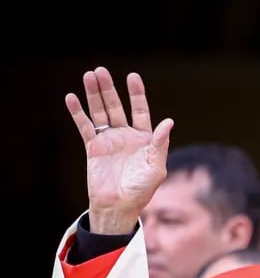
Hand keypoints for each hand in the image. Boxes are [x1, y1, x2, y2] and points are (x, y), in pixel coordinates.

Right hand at [66, 67, 173, 233]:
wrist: (119, 207)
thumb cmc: (142, 190)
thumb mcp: (156, 167)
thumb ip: (160, 144)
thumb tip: (168, 122)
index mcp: (144, 138)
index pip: (140, 110)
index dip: (136, 94)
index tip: (132, 76)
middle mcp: (126, 135)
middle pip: (116, 106)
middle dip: (109, 89)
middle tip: (101, 71)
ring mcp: (109, 140)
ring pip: (100, 112)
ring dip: (93, 94)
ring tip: (89, 75)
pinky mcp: (93, 148)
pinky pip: (85, 126)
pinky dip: (78, 113)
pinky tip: (72, 98)